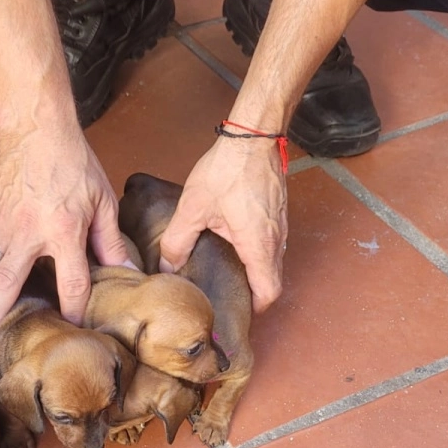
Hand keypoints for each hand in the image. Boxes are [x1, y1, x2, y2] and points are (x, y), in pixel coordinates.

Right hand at [0, 124, 127, 332]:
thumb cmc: (73, 161)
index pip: (70, 283)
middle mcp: (29, 234)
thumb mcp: (102, 201)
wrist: (36, 127)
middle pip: (8, 286)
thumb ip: (111, 241)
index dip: (72, 310)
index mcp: (64, 231)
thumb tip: (129, 272)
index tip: (71, 328)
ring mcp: (2, 227)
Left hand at [159, 137, 287, 312]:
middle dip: (254, 293)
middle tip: (229, 297)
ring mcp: (280, 225)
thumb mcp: (193, 208)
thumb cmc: (229, 169)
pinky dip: (257, 252)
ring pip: (272, 260)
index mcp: (258, 245)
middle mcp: (276, 239)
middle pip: (272, 279)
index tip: (239, 312)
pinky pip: (271, 242)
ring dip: (256, 271)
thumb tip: (167, 266)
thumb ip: (178, 241)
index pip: (269, 291)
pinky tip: (235, 245)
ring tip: (230, 275)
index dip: (257, 308)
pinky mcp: (277, 212)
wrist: (253, 136)